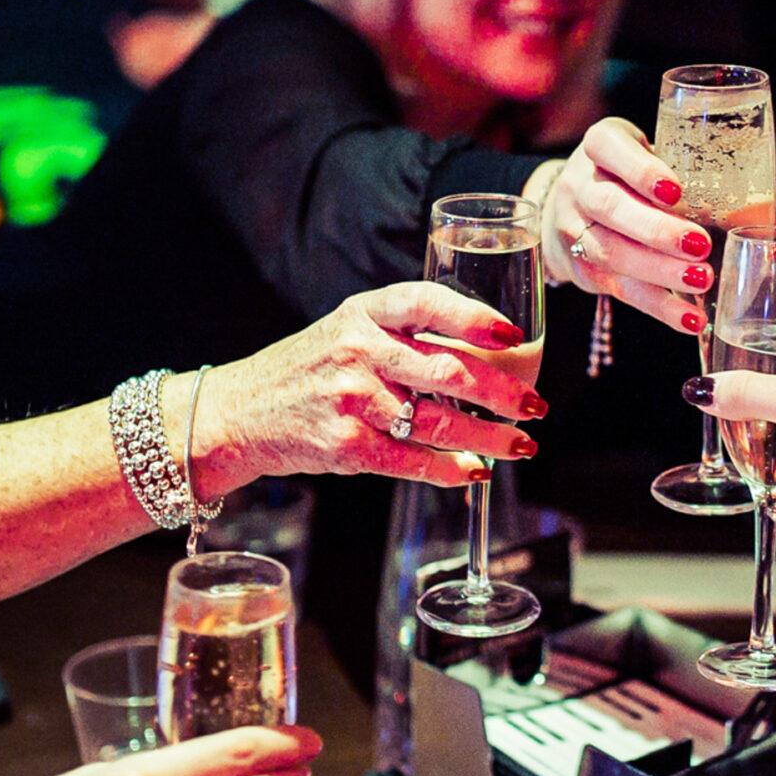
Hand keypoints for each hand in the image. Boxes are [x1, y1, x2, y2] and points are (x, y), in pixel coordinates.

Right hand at [212, 282, 544, 487]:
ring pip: (438, 423)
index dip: (474, 317)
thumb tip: (488, 353)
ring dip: (489, 439)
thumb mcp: (347, 331)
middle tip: (535, 406)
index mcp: (363, 313)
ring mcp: (351, 400)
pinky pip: (411, 461)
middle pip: (447, 371)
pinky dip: (449, 470)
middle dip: (503, 393)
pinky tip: (473, 472)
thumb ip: (404, 334)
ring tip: (520, 446)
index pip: (426, 303)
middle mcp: (358, 351)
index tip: (514, 335)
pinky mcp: (346, 446)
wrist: (240, 413)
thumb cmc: (309, 371)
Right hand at [531, 117, 713, 334]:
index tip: (675, 191)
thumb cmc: (631, 176)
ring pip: (612, 253)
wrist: (571, 207)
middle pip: (610, 207)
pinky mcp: (584, 270)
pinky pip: (622, 291)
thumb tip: (772, 223)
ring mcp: (574, 229)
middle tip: (700, 244)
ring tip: (702, 279)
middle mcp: (580, 185)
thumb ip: (691, 173)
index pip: (608, 147)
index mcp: (600, 145)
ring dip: (660, 270)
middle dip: (656, 229)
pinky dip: (660, 307)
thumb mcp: (649, 155)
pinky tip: (690, 318)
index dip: (639, 171)